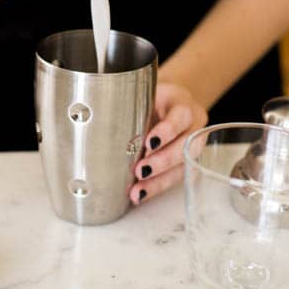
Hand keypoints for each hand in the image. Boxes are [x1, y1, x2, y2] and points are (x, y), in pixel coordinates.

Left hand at [130, 81, 207, 204]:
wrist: (165, 103)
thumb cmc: (149, 98)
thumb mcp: (141, 94)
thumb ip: (127, 104)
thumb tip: (96, 119)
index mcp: (181, 103)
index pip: (181, 116)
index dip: (167, 131)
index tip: (149, 142)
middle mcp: (192, 125)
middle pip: (186, 146)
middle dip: (163, 162)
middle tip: (141, 171)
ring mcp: (192, 145)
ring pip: (183, 167)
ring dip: (159, 182)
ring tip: (138, 192)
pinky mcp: (186, 162)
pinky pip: (176, 178)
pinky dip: (157, 187)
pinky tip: (142, 194)